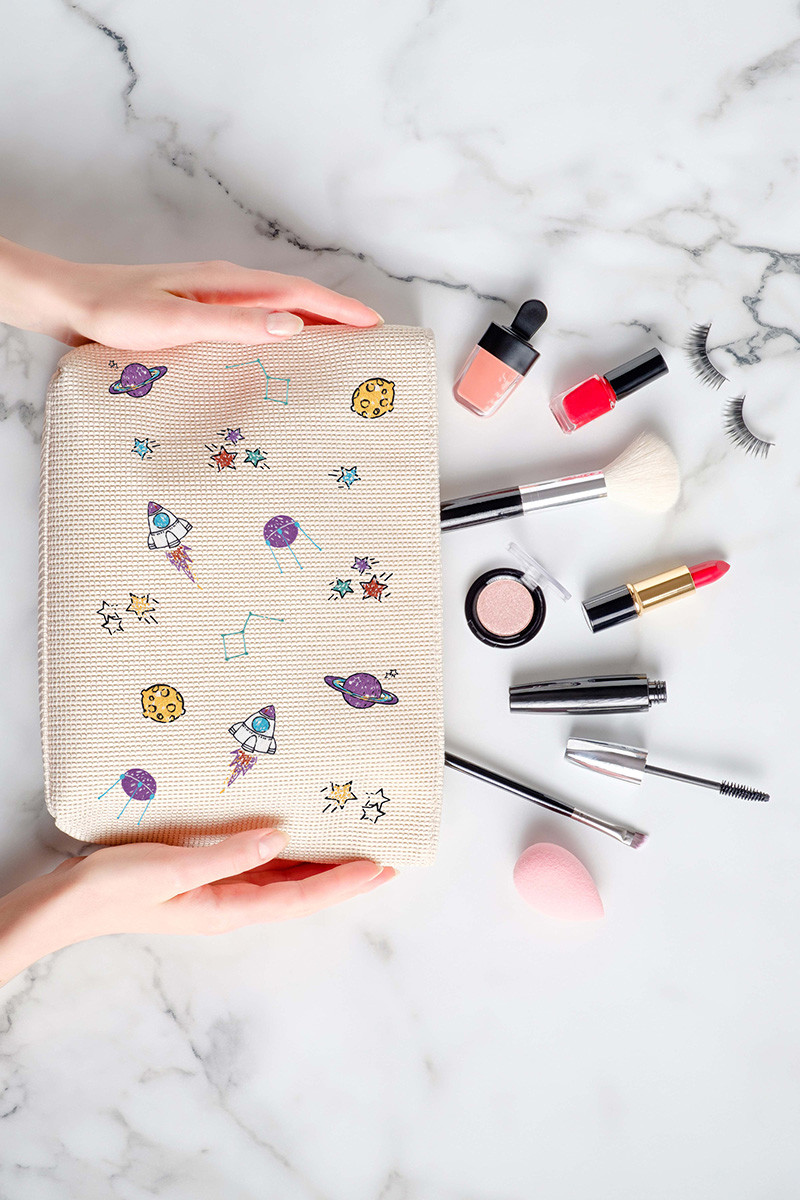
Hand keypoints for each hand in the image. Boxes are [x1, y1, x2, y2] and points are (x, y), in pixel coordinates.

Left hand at [0, 236, 381, 348]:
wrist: (70, 302)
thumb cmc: (115, 313)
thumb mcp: (176, 324)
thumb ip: (235, 324)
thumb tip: (294, 326)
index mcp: (228, 284)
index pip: (299, 294)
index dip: (340, 310)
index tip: (376, 326)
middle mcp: (226, 286)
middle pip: (295, 298)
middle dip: (336, 317)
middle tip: (369, 343)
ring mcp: (213, 298)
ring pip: (277, 308)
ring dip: (310, 325)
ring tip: (338, 351)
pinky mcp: (199, 313)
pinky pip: (254, 320)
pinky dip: (279, 332)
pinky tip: (279, 353)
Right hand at [0, 830, 394, 984]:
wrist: (68, 901)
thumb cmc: (114, 887)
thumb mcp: (172, 866)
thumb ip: (228, 853)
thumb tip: (279, 837)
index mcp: (229, 908)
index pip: (301, 897)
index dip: (343, 883)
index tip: (381, 867)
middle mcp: (232, 902)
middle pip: (302, 891)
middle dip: (346, 876)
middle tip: (388, 856)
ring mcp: (219, 890)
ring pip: (284, 879)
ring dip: (321, 865)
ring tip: (356, 844)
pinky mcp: (205, 875)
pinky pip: (258, 866)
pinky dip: (286, 854)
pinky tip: (296, 835)